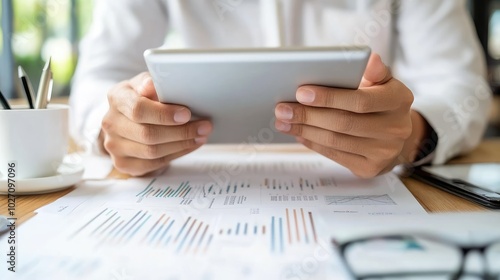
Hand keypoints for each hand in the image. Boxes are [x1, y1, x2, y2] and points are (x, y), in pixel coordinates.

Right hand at [100, 72, 212, 175]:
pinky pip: (153, 164)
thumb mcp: (147, 83)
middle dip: (181, 132)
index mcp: (117, 98)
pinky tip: (190, 145)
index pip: (138, 109)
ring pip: (152, 152)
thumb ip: (151, 83)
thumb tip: (153, 85)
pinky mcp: (123, 163)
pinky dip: (176, 155)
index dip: (164, 114)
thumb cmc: (143, 96)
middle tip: (204, 127)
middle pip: (148, 134)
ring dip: (182, 144)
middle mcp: (111, 123)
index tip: (187, 114)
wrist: (127, 117)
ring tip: (201, 136)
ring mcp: (114, 146)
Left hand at [274, 54, 428, 177]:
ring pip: (335, 140)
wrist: (396, 137)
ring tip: (283, 121)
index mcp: (398, 100)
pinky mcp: (370, 168)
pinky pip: (335, 155)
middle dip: (308, 115)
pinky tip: (298, 133)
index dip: (329, 97)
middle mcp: (395, 128)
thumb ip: (374, 71)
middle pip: (343, 123)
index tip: (301, 92)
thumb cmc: (380, 102)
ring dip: (304, 130)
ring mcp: (383, 152)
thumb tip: (369, 58)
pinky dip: (313, 143)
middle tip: (282, 108)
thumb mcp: (383, 82)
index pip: (360, 101)